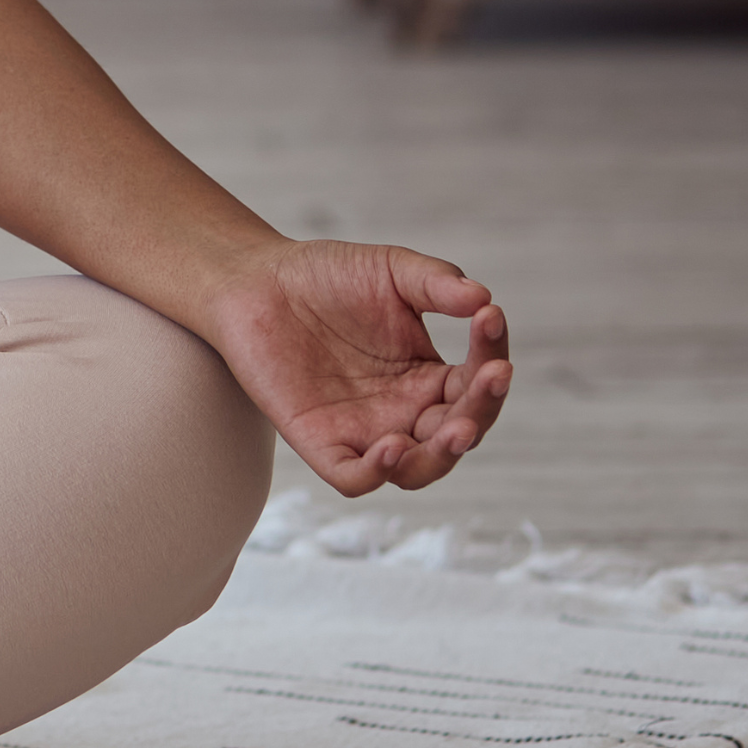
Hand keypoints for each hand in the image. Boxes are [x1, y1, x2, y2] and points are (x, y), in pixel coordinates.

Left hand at [198, 239, 510, 495]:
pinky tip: (390, 444)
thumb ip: (435, 282)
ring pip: (417, 470)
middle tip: (490, 378)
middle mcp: (403, 412)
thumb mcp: (391, 270)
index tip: (489, 318)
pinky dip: (376, 473)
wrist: (255, 281)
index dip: (492, 361)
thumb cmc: (326, 277)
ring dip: (442, 455)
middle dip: (480, 412)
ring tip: (458, 428)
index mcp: (429, 378)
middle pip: (457, 436)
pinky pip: (354, 477)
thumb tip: (483, 297)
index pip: (477, 387)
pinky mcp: (319, 441)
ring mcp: (363, 431)